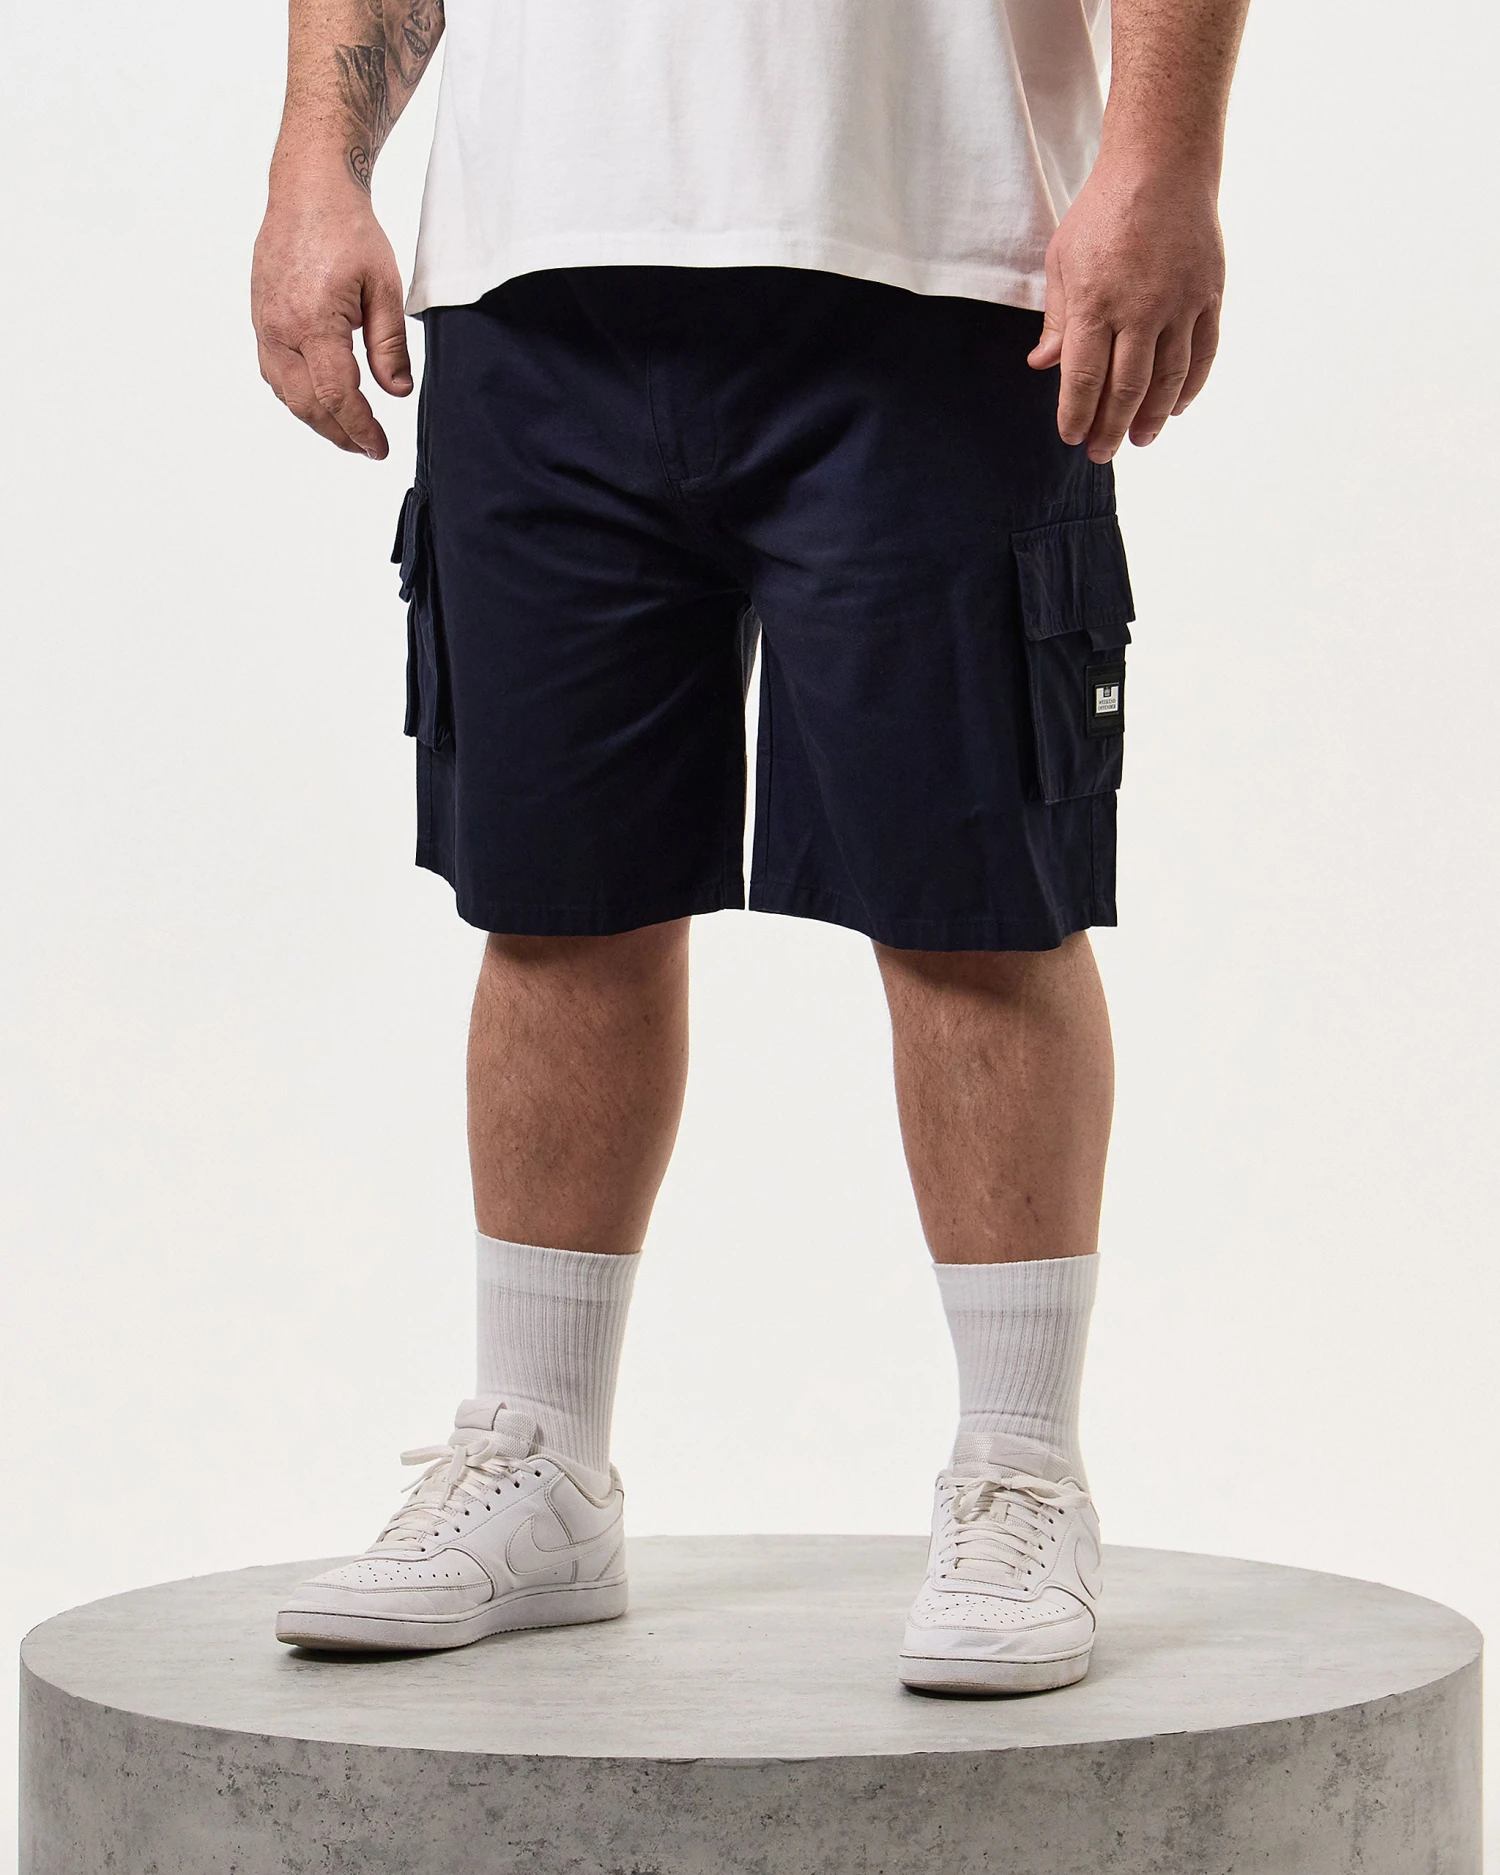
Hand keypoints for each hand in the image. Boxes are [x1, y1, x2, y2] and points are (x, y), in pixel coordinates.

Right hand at [251, 182, 411, 458]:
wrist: (308, 190)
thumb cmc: (348, 231)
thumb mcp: (385, 288)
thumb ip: (390, 345)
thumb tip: (397, 393)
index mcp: (314, 321)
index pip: (336, 394)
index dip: (359, 428)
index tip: (379, 448)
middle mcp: (280, 327)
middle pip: (305, 403)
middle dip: (338, 433)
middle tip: (368, 448)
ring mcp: (264, 324)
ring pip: (285, 392)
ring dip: (316, 418)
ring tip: (348, 432)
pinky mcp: (260, 318)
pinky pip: (274, 370)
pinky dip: (297, 394)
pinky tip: (320, 400)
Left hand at [1028, 161, 1223, 462]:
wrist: (1163, 164)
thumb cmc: (1103, 212)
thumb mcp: (1063, 260)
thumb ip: (1057, 318)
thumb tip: (1042, 366)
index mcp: (1096, 302)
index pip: (1084, 378)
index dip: (1077, 415)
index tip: (1071, 437)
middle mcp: (1140, 308)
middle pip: (1126, 388)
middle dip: (1111, 428)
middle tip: (1101, 454)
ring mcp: (1180, 303)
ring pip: (1168, 379)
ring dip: (1153, 417)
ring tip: (1139, 440)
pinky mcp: (1209, 295)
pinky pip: (1203, 354)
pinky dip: (1190, 387)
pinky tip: (1177, 408)